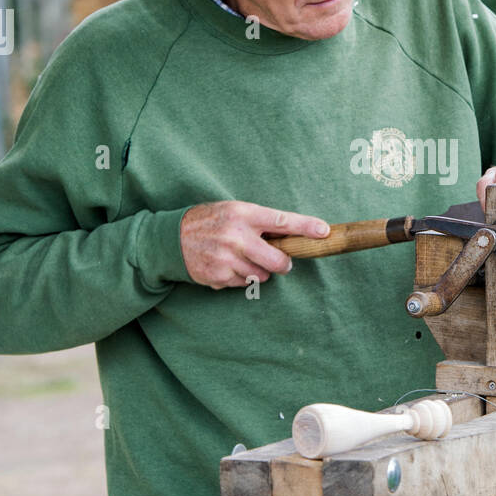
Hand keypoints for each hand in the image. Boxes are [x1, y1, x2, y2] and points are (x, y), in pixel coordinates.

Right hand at [179, 201, 329, 288]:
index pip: (282, 221)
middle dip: (283, 263)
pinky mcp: (217, 276)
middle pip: (277, 260)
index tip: (324, 231)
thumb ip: (261, 222)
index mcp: (243, 214)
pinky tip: (226, 265)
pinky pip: (242, 284)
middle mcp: (236, 236)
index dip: (306, 227)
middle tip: (281, 261)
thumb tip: (294, 236)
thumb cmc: (211, 221)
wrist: (171, 237)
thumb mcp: (235, 211)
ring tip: (242, 258)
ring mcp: (226, 258)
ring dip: (258, 271)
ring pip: (261, 276)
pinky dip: (239, 278)